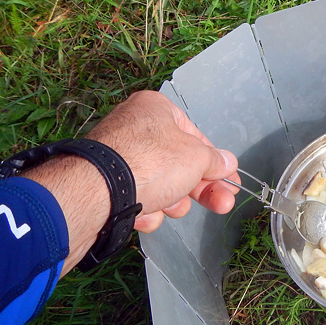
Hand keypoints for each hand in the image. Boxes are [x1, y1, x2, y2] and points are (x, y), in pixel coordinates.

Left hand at [24, 90, 239, 274]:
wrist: (96, 192)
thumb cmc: (150, 163)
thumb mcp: (196, 158)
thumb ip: (215, 160)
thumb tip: (228, 161)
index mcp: (156, 110)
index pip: (195, 136)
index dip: (215, 162)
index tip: (229, 181)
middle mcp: (134, 128)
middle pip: (179, 164)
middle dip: (199, 189)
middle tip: (222, 205)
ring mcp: (117, 157)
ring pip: (159, 185)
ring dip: (170, 202)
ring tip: (168, 208)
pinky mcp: (103, 185)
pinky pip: (136, 198)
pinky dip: (143, 210)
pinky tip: (142, 214)